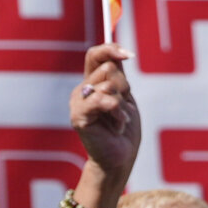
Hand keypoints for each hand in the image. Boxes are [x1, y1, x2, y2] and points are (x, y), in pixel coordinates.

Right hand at [74, 45, 142, 181]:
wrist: (120, 157)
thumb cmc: (123, 129)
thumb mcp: (124, 97)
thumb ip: (118, 76)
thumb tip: (120, 53)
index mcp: (91, 82)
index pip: (95, 55)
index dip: (111, 49)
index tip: (129, 55)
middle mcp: (81, 89)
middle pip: (108, 69)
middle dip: (125, 88)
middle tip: (123, 109)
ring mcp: (77, 102)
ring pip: (109, 85)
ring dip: (123, 106)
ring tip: (120, 121)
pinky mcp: (78, 115)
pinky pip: (102, 100)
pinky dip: (118, 114)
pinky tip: (117, 127)